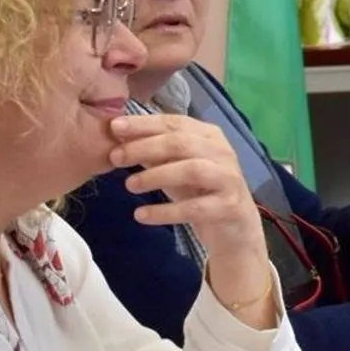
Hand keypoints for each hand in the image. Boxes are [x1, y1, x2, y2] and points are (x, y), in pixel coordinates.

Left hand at [110, 115, 260, 261]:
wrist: (234, 227)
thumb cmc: (201, 191)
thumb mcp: (176, 167)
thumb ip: (153, 152)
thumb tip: (118, 135)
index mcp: (209, 136)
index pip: (175, 123)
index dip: (144, 124)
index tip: (114, 127)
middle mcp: (223, 152)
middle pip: (181, 143)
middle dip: (145, 147)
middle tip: (115, 157)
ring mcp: (228, 179)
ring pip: (191, 170)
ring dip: (156, 175)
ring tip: (129, 185)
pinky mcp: (229, 207)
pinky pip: (194, 208)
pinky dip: (165, 211)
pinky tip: (141, 215)